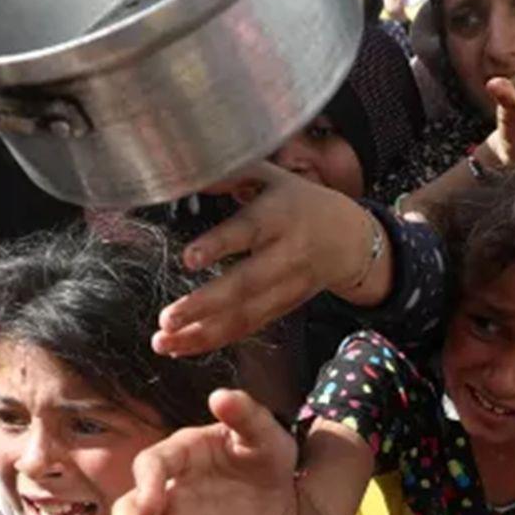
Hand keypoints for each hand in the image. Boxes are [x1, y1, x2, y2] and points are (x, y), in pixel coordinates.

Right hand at [112, 389, 298, 514]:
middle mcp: (168, 488)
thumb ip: (244, 414)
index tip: (153, 506)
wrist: (278, 490)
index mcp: (179, 453)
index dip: (148, 484)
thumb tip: (221, 396)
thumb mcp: (264, 432)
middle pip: (133, 510)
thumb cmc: (266, 452)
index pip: (151, 465)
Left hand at [152, 162, 386, 357]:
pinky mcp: (282, 309)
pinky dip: (213, 340)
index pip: (248, 231)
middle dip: (205, 304)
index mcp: (280, 215)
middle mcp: (286, 254)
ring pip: (244, 315)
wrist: (350, 239)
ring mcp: (286, 287)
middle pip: (246, 283)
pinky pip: (247, 328)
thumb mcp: (271, 177)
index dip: (219, 245)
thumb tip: (184, 168)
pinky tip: (181, 346)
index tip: (188, 258)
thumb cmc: (299, 202)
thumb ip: (230, 174)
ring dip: (201, 333)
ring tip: (164, 341)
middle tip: (168, 317)